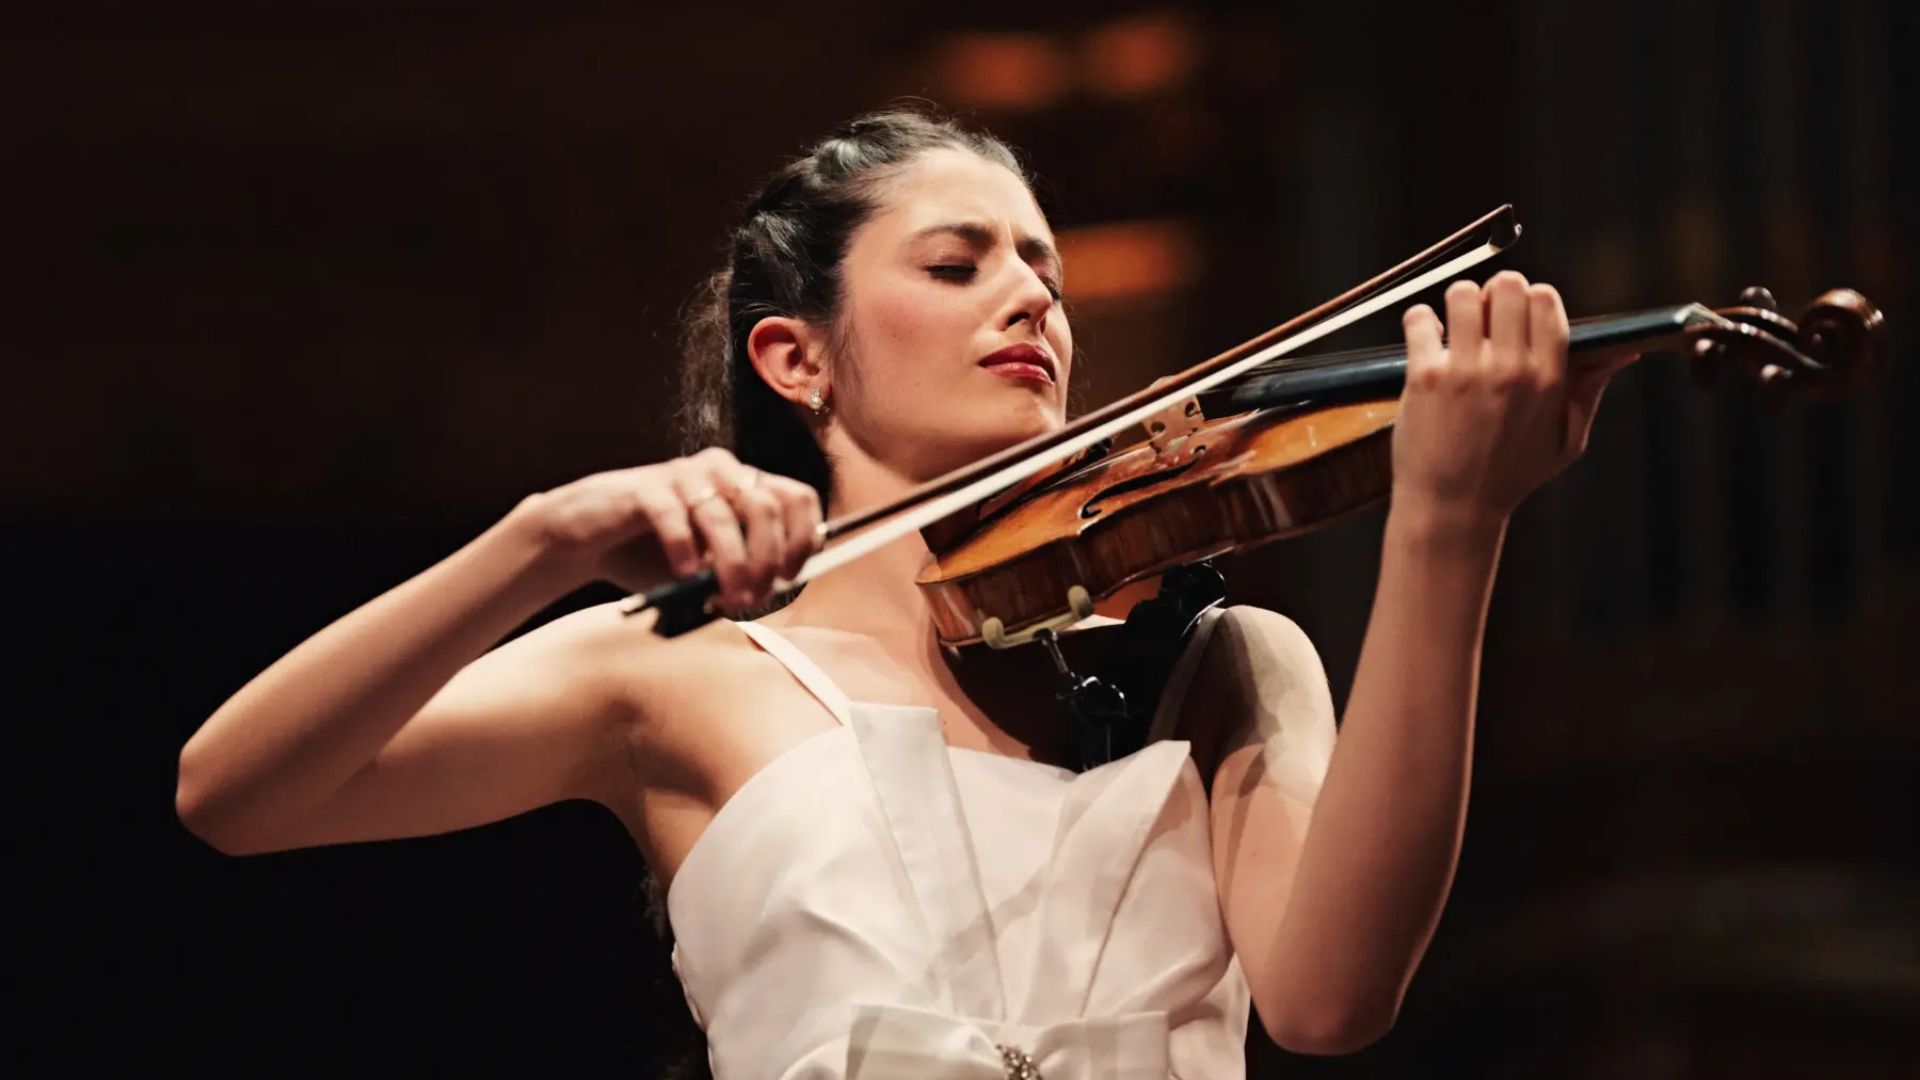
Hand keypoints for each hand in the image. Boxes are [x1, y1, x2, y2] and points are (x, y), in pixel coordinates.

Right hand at [520, 447, 822, 609]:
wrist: (587, 540)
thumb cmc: (653, 554)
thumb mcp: (708, 570)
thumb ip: (740, 574)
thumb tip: (772, 592)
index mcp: (746, 485)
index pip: (797, 498)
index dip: (802, 538)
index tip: (791, 577)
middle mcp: (722, 471)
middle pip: (766, 507)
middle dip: (766, 560)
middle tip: (755, 599)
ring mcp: (683, 475)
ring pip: (725, 515)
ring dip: (732, 563)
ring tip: (725, 599)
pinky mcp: (645, 488)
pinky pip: (675, 515)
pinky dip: (685, 548)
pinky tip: (685, 573)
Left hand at [1392, 271, 1630, 524]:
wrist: (1453, 509)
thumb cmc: (1509, 477)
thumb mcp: (1566, 440)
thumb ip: (1590, 390)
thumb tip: (1622, 353)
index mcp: (1548, 378)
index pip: (1546, 300)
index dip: (1531, 296)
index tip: (1519, 310)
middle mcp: (1510, 369)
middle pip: (1508, 286)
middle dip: (1496, 292)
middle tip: (1485, 313)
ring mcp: (1466, 371)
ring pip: (1463, 294)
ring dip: (1459, 302)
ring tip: (1456, 323)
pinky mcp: (1425, 377)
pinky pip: (1420, 319)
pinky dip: (1419, 320)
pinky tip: (1426, 337)